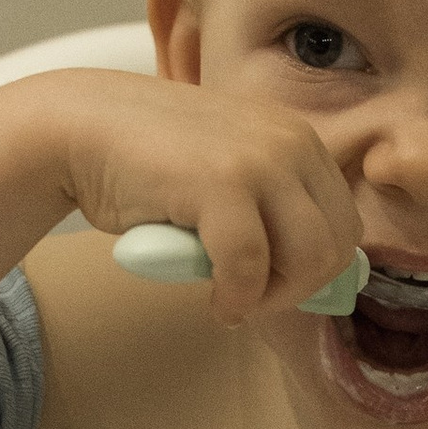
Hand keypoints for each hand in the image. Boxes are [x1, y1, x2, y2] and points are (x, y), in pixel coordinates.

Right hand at [56, 71, 361, 321]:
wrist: (82, 126)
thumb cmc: (152, 163)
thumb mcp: (232, 174)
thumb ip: (275, 209)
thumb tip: (326, 280)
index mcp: (300, 139)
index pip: (346, 226)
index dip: (315, 272)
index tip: (272, 286)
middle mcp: (291, 142)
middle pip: (335, 248)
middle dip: (297, 290)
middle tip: (251, 299)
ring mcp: (259, 159)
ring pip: (308, 261)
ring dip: (271, 298)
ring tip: (234, 299)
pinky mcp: (220, 182)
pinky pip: (250, 268)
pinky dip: (234, 299)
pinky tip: (214, 301)